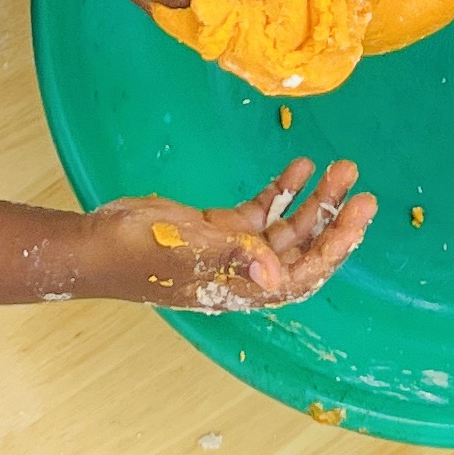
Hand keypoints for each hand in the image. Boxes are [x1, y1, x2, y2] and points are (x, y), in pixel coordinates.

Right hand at [80, 160, 376, 309]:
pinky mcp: (218, 229)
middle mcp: (245, 273)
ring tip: (338, 168)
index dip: (334, 250)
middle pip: (302, 249)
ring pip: (286, 227)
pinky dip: (281, 191)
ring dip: (313, 200)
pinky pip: (261, 211)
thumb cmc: (135, 255)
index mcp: (242, 288)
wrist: (95, 245)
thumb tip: (276, 272)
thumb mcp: (185, 252)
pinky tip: (299, 166)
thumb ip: (232, 258)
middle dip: (333, 219)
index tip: (357, 218)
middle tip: (359, 187)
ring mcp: (233, 251)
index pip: (302, 276)